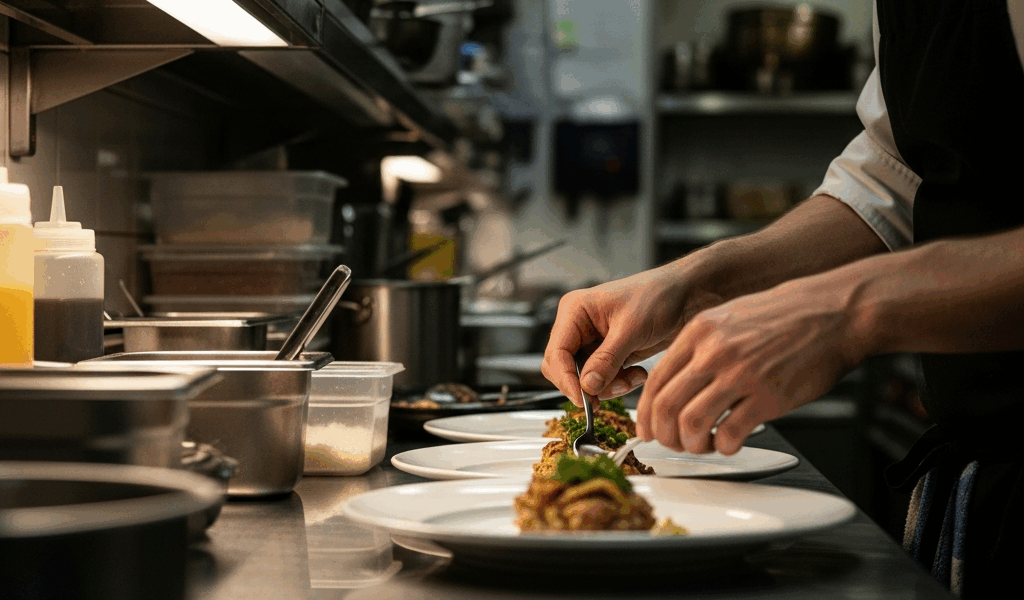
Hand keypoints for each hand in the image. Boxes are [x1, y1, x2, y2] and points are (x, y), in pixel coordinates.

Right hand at [541, 260, 722, 405]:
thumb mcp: (631, 329)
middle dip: (587, 385)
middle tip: (607, 395)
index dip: (566, 379)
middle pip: (564, 369)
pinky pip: (603, 379)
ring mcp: (593, 341)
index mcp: (575, 311)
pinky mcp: (609, 354)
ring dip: (607, 386)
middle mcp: (579, 326)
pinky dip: (619, 383)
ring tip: (632, 379)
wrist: (687, 295)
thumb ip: (607, 360)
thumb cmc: (659, 297)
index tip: (583, 399)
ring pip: (584, 378)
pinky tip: (638, 374)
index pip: (556, 353)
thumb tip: (587, 387)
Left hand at [636, 274, 868, 454]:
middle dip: (664, 435)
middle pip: (666, 406)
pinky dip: (724, 447)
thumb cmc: (783, 317)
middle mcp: (714, 353)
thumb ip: (698, 347)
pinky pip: (730, 434)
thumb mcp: (727, 318)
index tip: (648, 429)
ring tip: (704, 445)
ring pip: (692, 424)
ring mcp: (740, 375)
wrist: (832, 313)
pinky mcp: (767, 397)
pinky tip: (731, 443)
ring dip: (692, 444)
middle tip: (673, 444)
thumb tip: (673, 384)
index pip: (655, 382)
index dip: (646, 414)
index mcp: (698, 333)